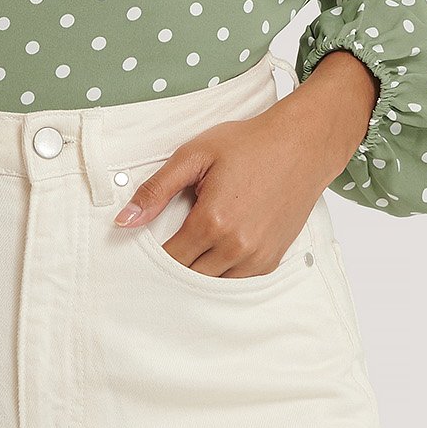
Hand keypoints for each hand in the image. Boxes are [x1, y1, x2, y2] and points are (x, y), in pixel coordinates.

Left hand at [108, 57, 375, 278]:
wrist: (302, 145)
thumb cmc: (249, 144)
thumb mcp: (195, 156)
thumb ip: (156, 190)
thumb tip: (123, 222)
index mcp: (212, 221)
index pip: (168, 258)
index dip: (152, 255)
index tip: (146, 244)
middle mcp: (236, 246)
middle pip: (188, 275)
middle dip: (174, 263)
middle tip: (167, 243)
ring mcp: (257, 256)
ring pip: (212, 283)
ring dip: (198, 269)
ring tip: (192, 244)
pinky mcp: (272, 259)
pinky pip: (237, 280)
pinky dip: (222, 271)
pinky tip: (216, 250)